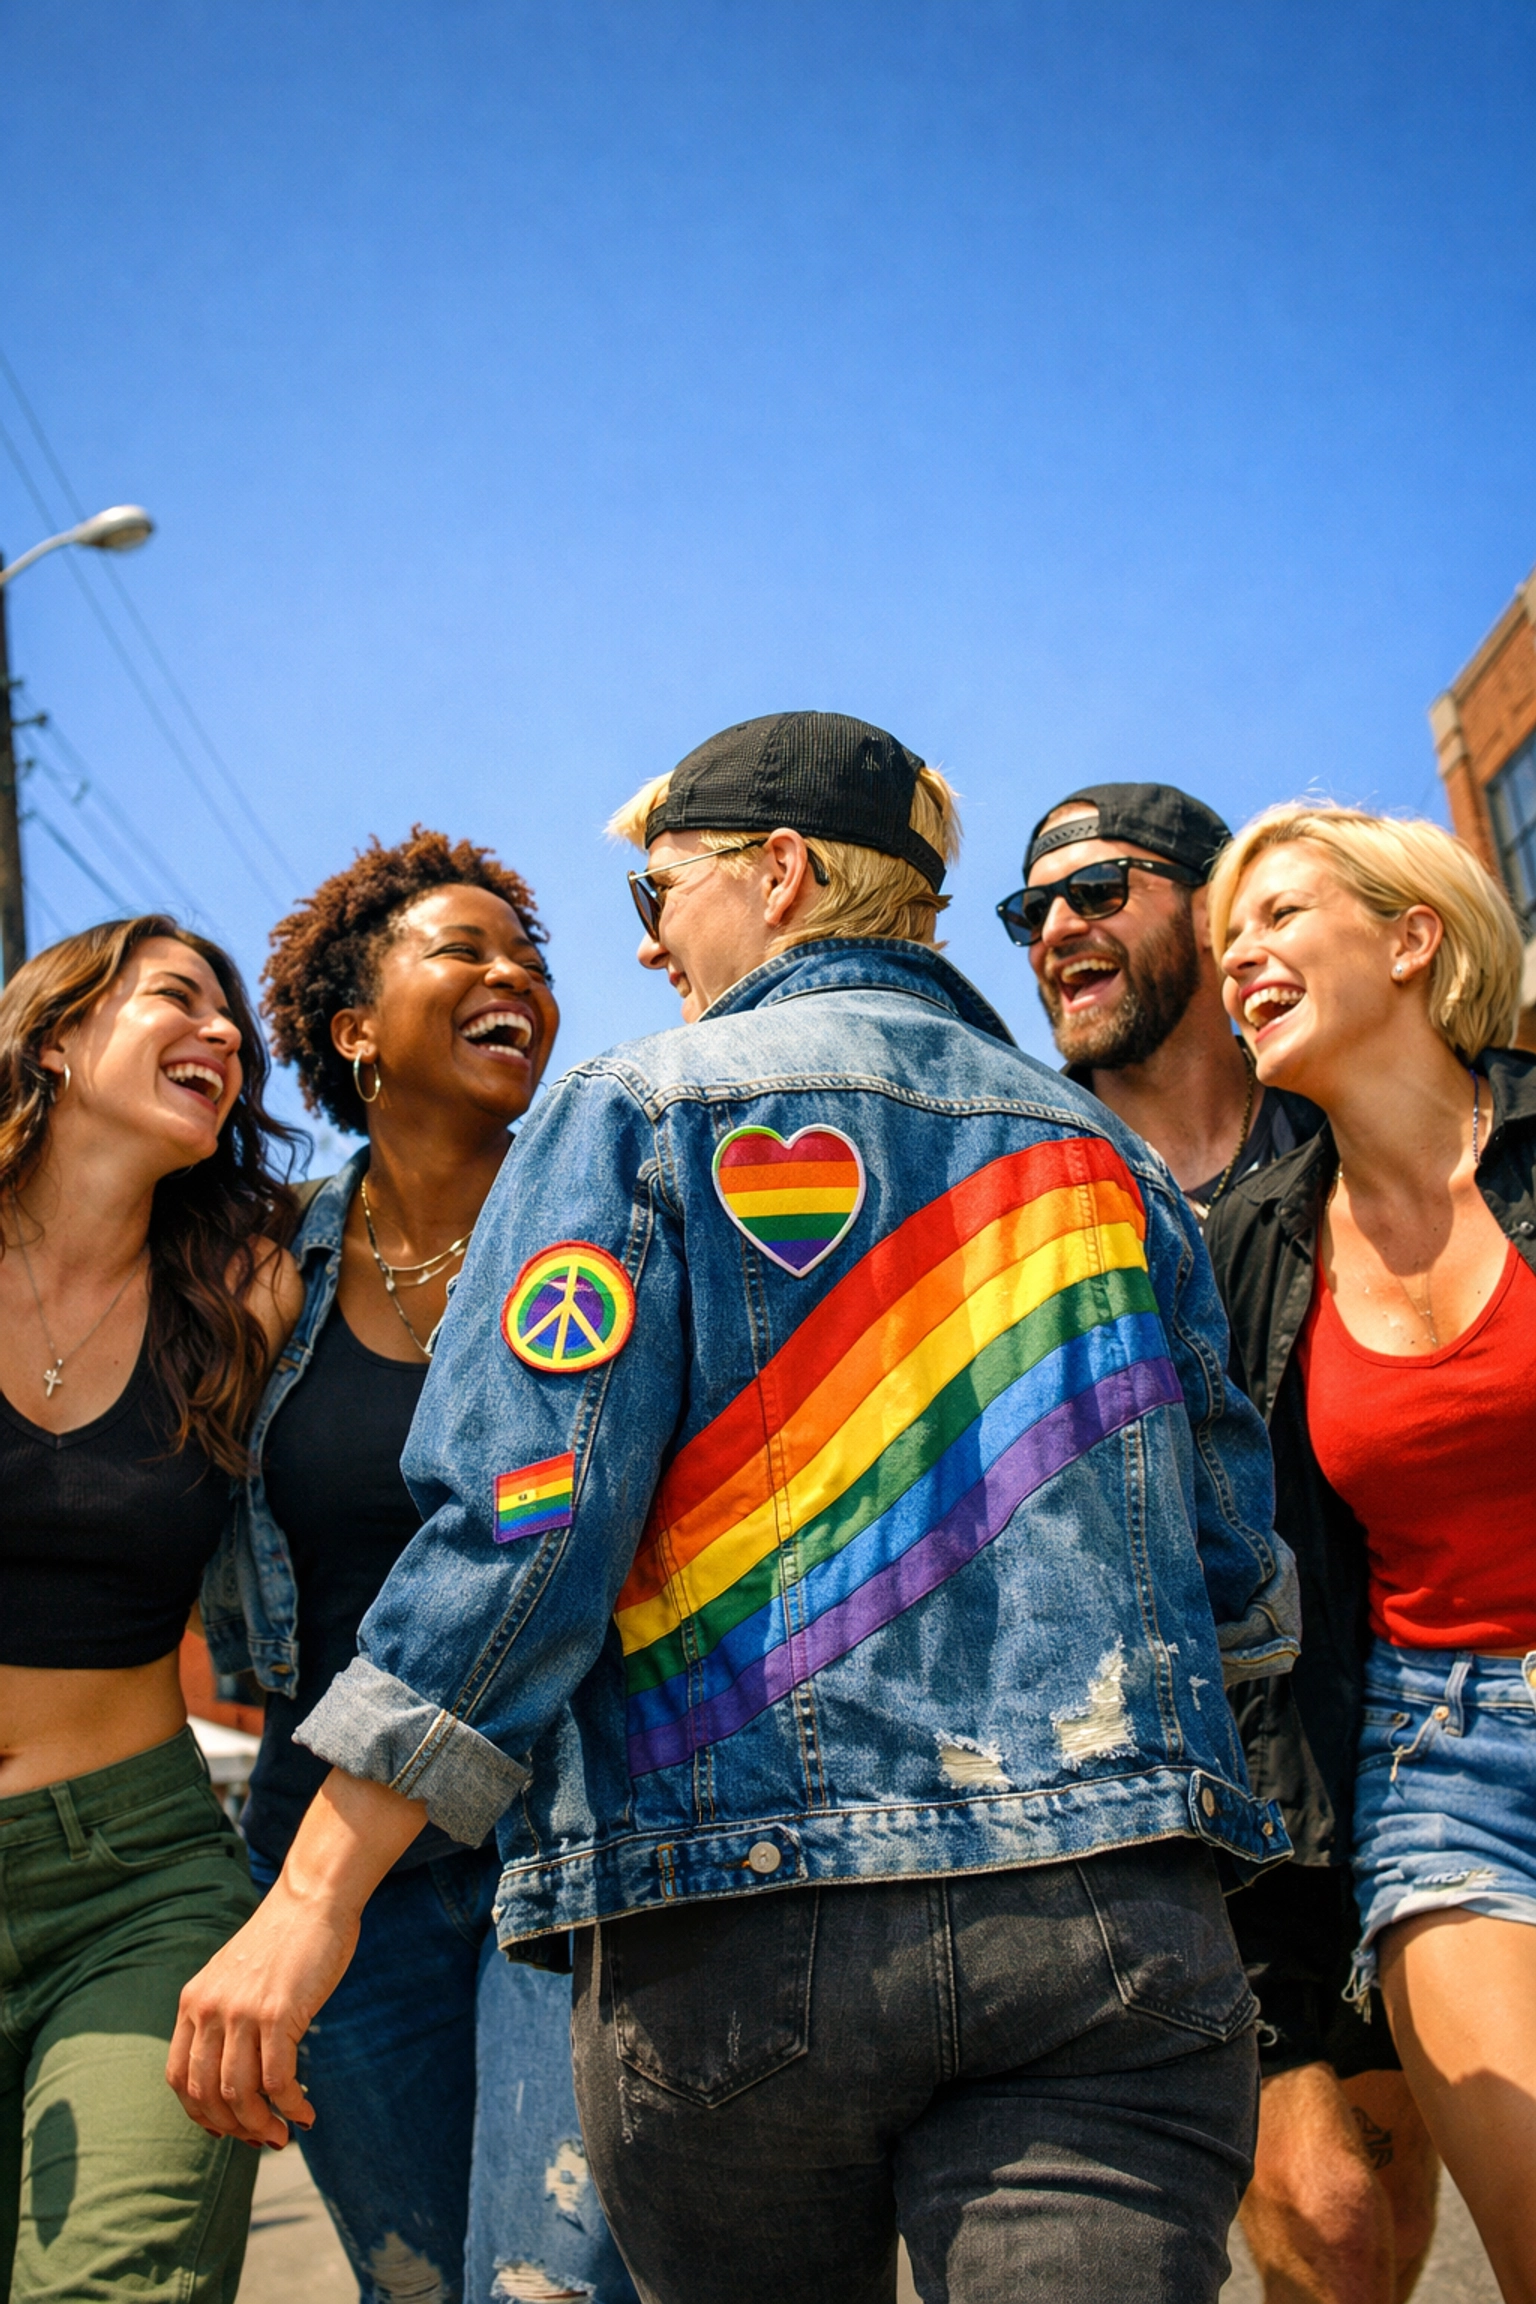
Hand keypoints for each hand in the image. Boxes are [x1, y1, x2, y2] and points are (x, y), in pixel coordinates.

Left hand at [166, 1768, 425, 2146]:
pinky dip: (290, 2105)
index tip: (227, 2129)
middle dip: (234, 2128)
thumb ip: (225, 2017)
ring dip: (263, 2126)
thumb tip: (234, 2077)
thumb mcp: (236, 1977)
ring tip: (285, 2134)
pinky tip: (306, 2112)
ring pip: (240, 2094)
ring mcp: (241, 2012)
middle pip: (207, 2094)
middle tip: (264, 2140)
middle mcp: (209, 2010)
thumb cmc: (284, 1941)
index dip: (200, 2114)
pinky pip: (277, 2080)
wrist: (313, 1899)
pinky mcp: (278, 2013)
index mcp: (193, 2002)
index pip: (179, 2078)